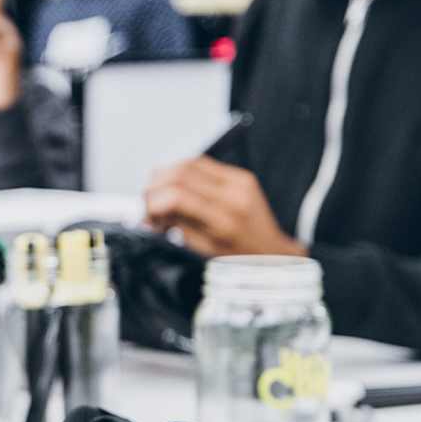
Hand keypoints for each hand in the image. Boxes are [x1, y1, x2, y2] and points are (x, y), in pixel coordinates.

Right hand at [144, 157, 303, 257]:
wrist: (274, 253)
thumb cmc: (240, 258)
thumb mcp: (205, 250)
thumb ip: (177, 227)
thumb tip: (151, 214)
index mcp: (223, 219)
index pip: (177, 196)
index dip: (153, 201)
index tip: (146, 214)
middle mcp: (232, 195)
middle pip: (180, 173)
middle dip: (155, 185)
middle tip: (148, 201)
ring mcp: (239, 181)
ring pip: (189, 163)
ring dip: (166, 174)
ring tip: (159, 192)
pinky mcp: (241, 175)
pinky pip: (203, 163)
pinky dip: (183, 171)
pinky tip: (177, 185)